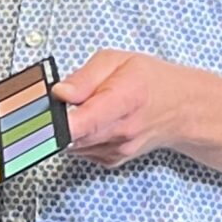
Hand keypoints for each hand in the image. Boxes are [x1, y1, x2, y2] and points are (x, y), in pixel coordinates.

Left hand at [54, 50, 200, 169]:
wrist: (182, 110)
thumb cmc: (151, 81)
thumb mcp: (118, 60)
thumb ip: (84, 76)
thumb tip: (58, 93)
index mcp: (125, 98)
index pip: (83, 122)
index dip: (55, 124)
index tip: (39, 117)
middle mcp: (121, 131)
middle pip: (69, 137)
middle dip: (52, 123)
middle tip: (46, 106)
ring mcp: (117, 149)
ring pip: (71, 145)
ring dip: (66, 129)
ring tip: (80, 108)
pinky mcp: (111, 160)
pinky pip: (80, 150)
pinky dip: (78, 137)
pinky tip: (92, 121)